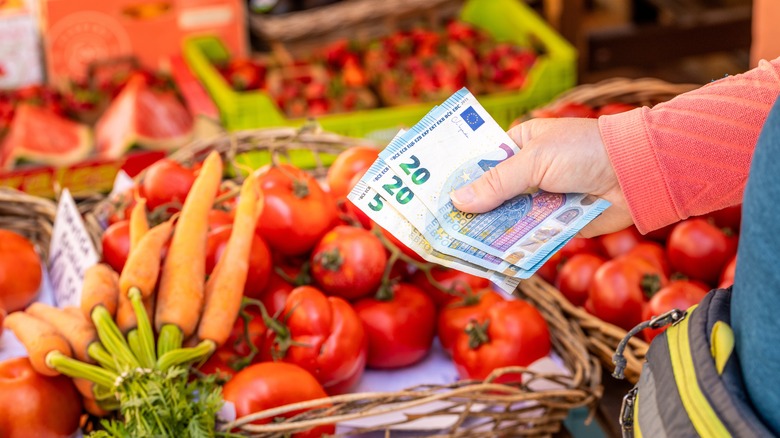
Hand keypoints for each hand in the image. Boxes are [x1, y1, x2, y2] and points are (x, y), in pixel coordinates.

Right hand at [449, 118, 631, 237]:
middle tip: (442, 229)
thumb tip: (458, 201)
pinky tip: (492, 259)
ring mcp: (542, 199)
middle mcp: (528, 173)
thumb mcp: (534, 161)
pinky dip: (515, 246)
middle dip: (471, 212)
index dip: (459, 179)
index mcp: (520, 145)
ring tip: (460, 249)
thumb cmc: (585, 152)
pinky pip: (530, 236)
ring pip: (508, 219)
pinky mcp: (557, 223)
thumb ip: (496, 183)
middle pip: (491, 195)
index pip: (481, 162)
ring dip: (491, 232)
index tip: (433, 197)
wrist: (637, 174)